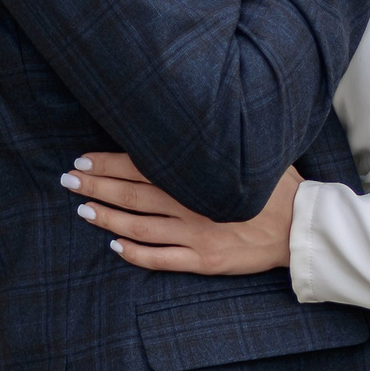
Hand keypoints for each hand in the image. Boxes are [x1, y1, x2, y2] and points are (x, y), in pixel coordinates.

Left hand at [62, 152, 298, 274]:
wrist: (302, 226)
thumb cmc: (278, 184)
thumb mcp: (252, 150)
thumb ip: (219, 138)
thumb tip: (200, 110)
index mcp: (197, 174)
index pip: (140, 165)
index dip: (107, 163)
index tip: (82, 159)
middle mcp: (190, 203)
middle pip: (130, 194)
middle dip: (95, 187)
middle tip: (68, 180)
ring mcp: (195, 234)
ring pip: (138, 227)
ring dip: (106, 219)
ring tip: (82, 211)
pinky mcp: (204, 260)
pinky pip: (161, 259)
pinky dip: (134, 254)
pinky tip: (115, 248)